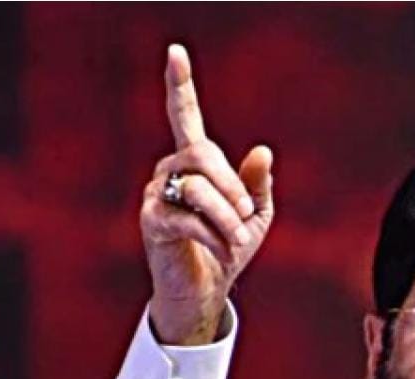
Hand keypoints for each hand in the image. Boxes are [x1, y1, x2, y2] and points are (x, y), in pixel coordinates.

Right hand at [140, 44, 274, 344]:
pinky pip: (190, 219)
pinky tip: (225, 251)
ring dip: (228, 216)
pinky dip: (218, 236)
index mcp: (194, 163)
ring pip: (198, 188)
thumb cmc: (228, 247)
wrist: (206, 291)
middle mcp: (169, 170)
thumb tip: (262, 150)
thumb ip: (257, 182)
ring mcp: (156, 194)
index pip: (185, 116)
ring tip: (238, 238)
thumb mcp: (255, 214)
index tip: (176, 52)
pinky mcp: (152, 222)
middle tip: (246, 214)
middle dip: (232, 184)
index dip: (181, 85)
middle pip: (201, 153)